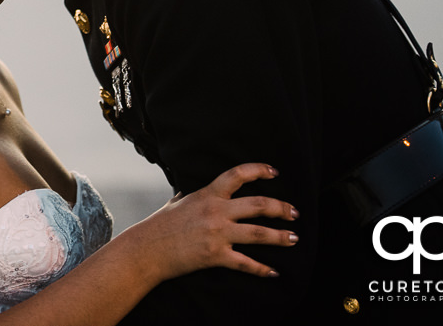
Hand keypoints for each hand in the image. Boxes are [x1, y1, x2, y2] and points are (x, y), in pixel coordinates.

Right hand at [133, 162, 298, 281]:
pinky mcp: (216, 256)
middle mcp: (215, 211)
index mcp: (207, 194)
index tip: (274, 172)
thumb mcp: (176, 202)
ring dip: (280, 236)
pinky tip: (274, 272)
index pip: (237, 175)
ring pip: (258, 233)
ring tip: (294, 238)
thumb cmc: (160, 225)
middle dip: (281, 208)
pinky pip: (246, 263)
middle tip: (294, 212)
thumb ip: (192, 196)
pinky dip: (262, 269)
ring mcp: (217, 234)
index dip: (259, 170)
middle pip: (258, 205)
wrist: (147, 249)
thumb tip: (196, 190)